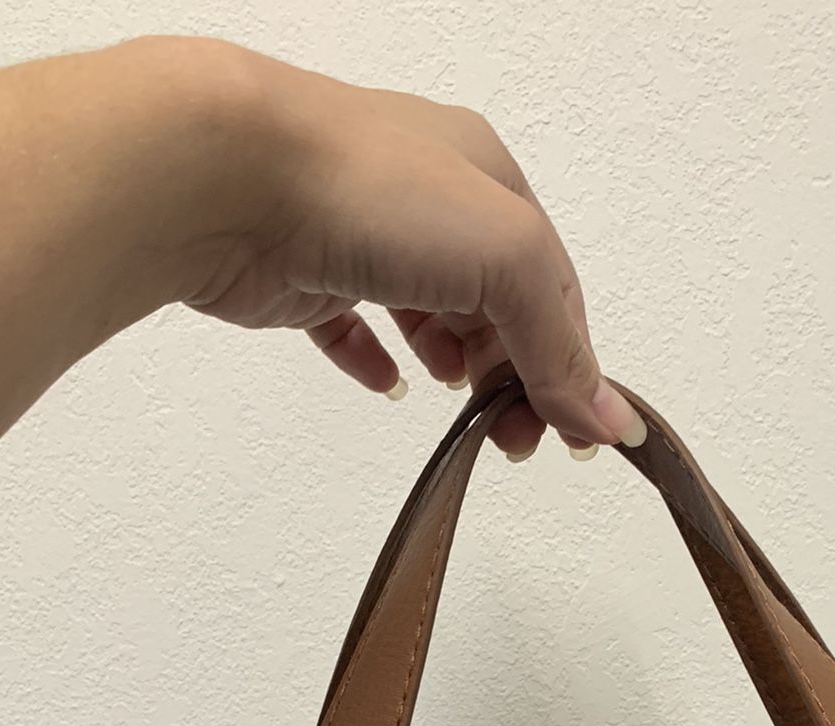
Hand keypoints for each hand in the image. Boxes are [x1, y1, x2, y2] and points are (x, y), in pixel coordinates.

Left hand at [170, 40, 642, 457]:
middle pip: (496, 307)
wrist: (228, 176)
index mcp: (490, 178)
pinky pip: (352, 325)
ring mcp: (364, 235)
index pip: (553, 287)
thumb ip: (558, 345)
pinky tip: (390, 386)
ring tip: (459, 409)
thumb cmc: (369, 187)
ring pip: (430, 315)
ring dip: (456, 367)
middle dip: (514, 377)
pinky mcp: (304, 272)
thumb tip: (607, 418)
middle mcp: (430, 200)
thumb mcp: (506, 257)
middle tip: (512, 441)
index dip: (571, 365)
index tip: (574, 436)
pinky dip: (378, 360)